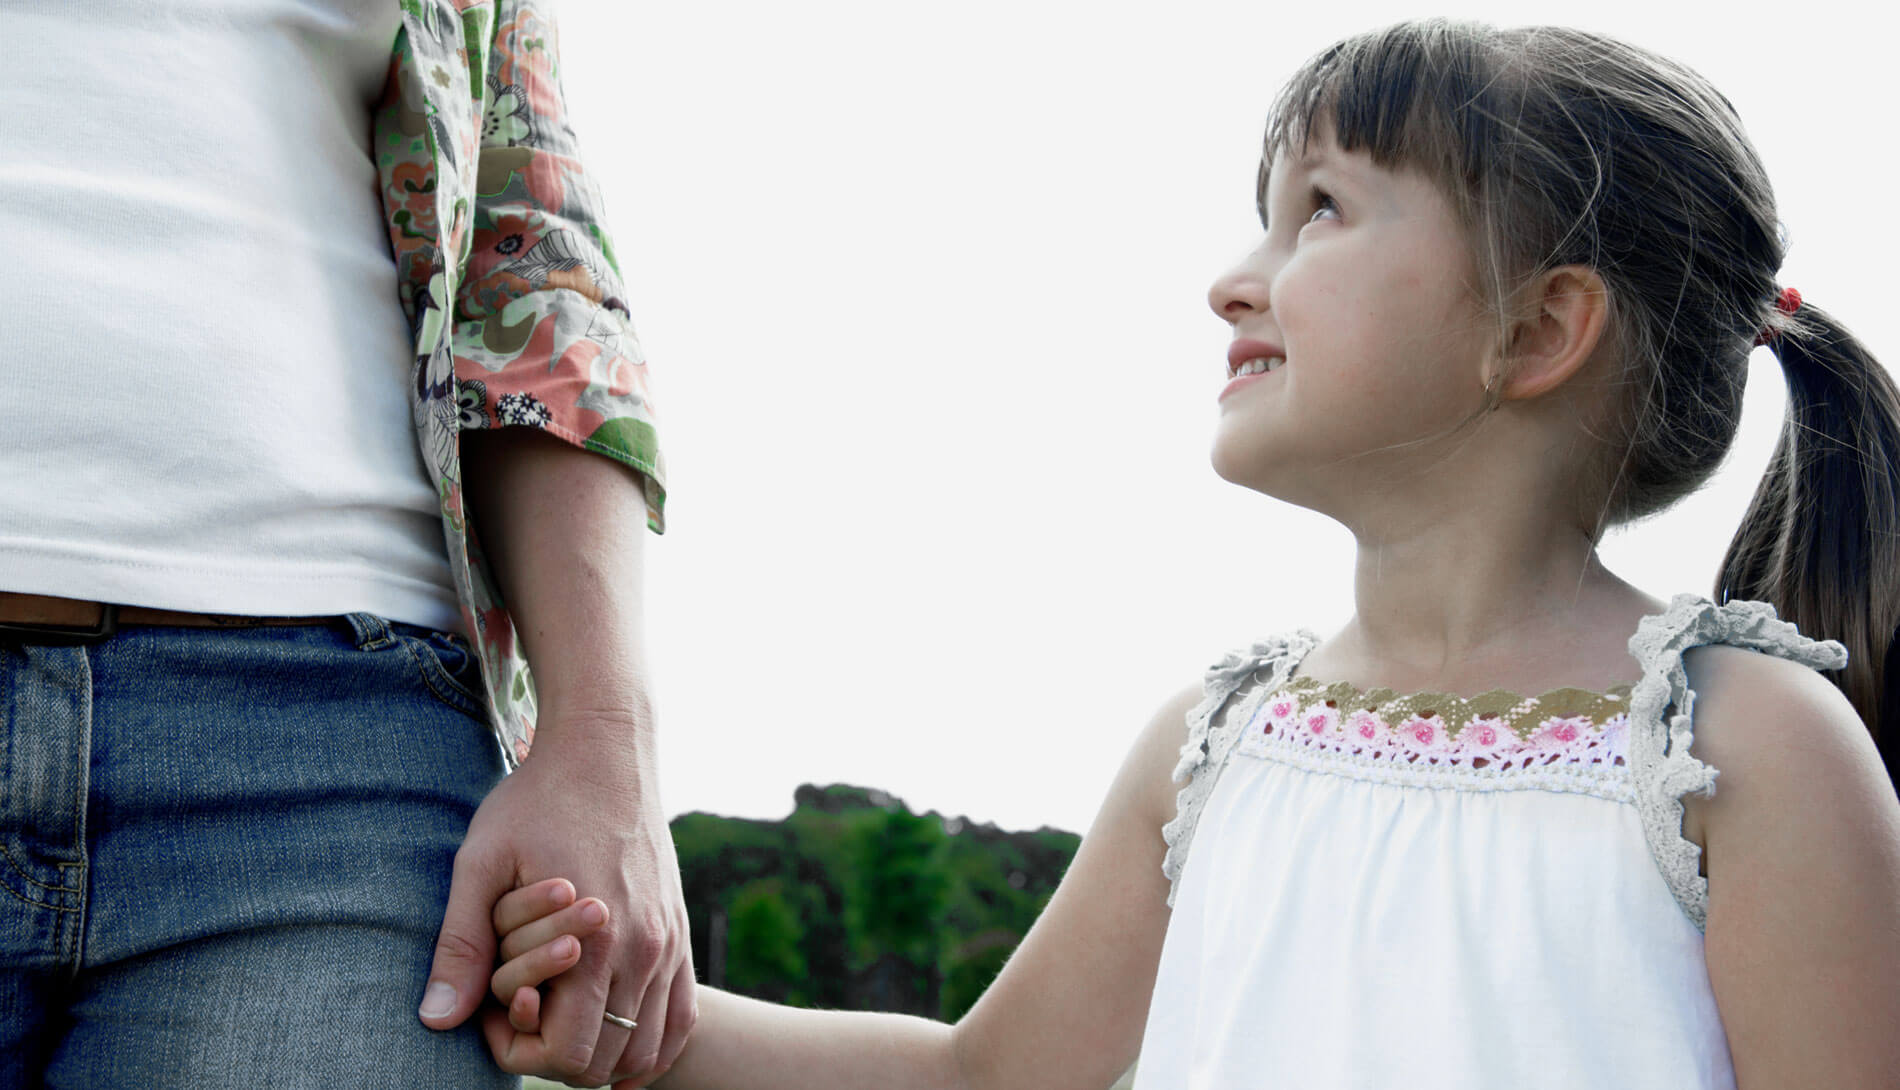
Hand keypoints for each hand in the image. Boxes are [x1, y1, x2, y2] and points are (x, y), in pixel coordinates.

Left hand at [418, 719, 696, 1086]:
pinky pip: (682, 1018)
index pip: (567, 1055)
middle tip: (521, 1012)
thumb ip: (462, 945)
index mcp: (594, 943)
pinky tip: (612, 1034)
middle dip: (554, 1057)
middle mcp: (644, 952)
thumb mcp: (481, 864)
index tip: (492, 1011)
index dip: (518, 1051)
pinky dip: (650, 1046)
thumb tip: (436, 1019)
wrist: (606, 750)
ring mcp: (670, 944)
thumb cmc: (536, 801)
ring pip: (646, 1052)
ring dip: (601, 1056)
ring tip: (559, 1016)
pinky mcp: (680, 933)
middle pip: (605, 1065)